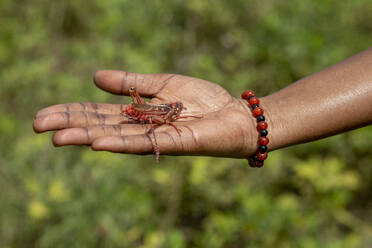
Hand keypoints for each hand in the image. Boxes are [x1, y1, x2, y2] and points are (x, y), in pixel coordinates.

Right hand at [33, 70, 258, 157]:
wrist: (233, 113)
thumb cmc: (203, 99)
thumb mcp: (163, 83)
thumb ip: (132, 82)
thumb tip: (95, 77)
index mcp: (137, 113)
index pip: (98, 112)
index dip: (73, 112)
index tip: (45, 114)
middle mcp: (142, 128)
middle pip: (101, 126)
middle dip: (71, 125)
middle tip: (38, 126)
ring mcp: (156, 138)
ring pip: (117, 138)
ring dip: (87, 137)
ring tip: (59, 137)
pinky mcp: (173, 145)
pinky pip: (144, 144)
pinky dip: (121, 144)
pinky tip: (98, 143)